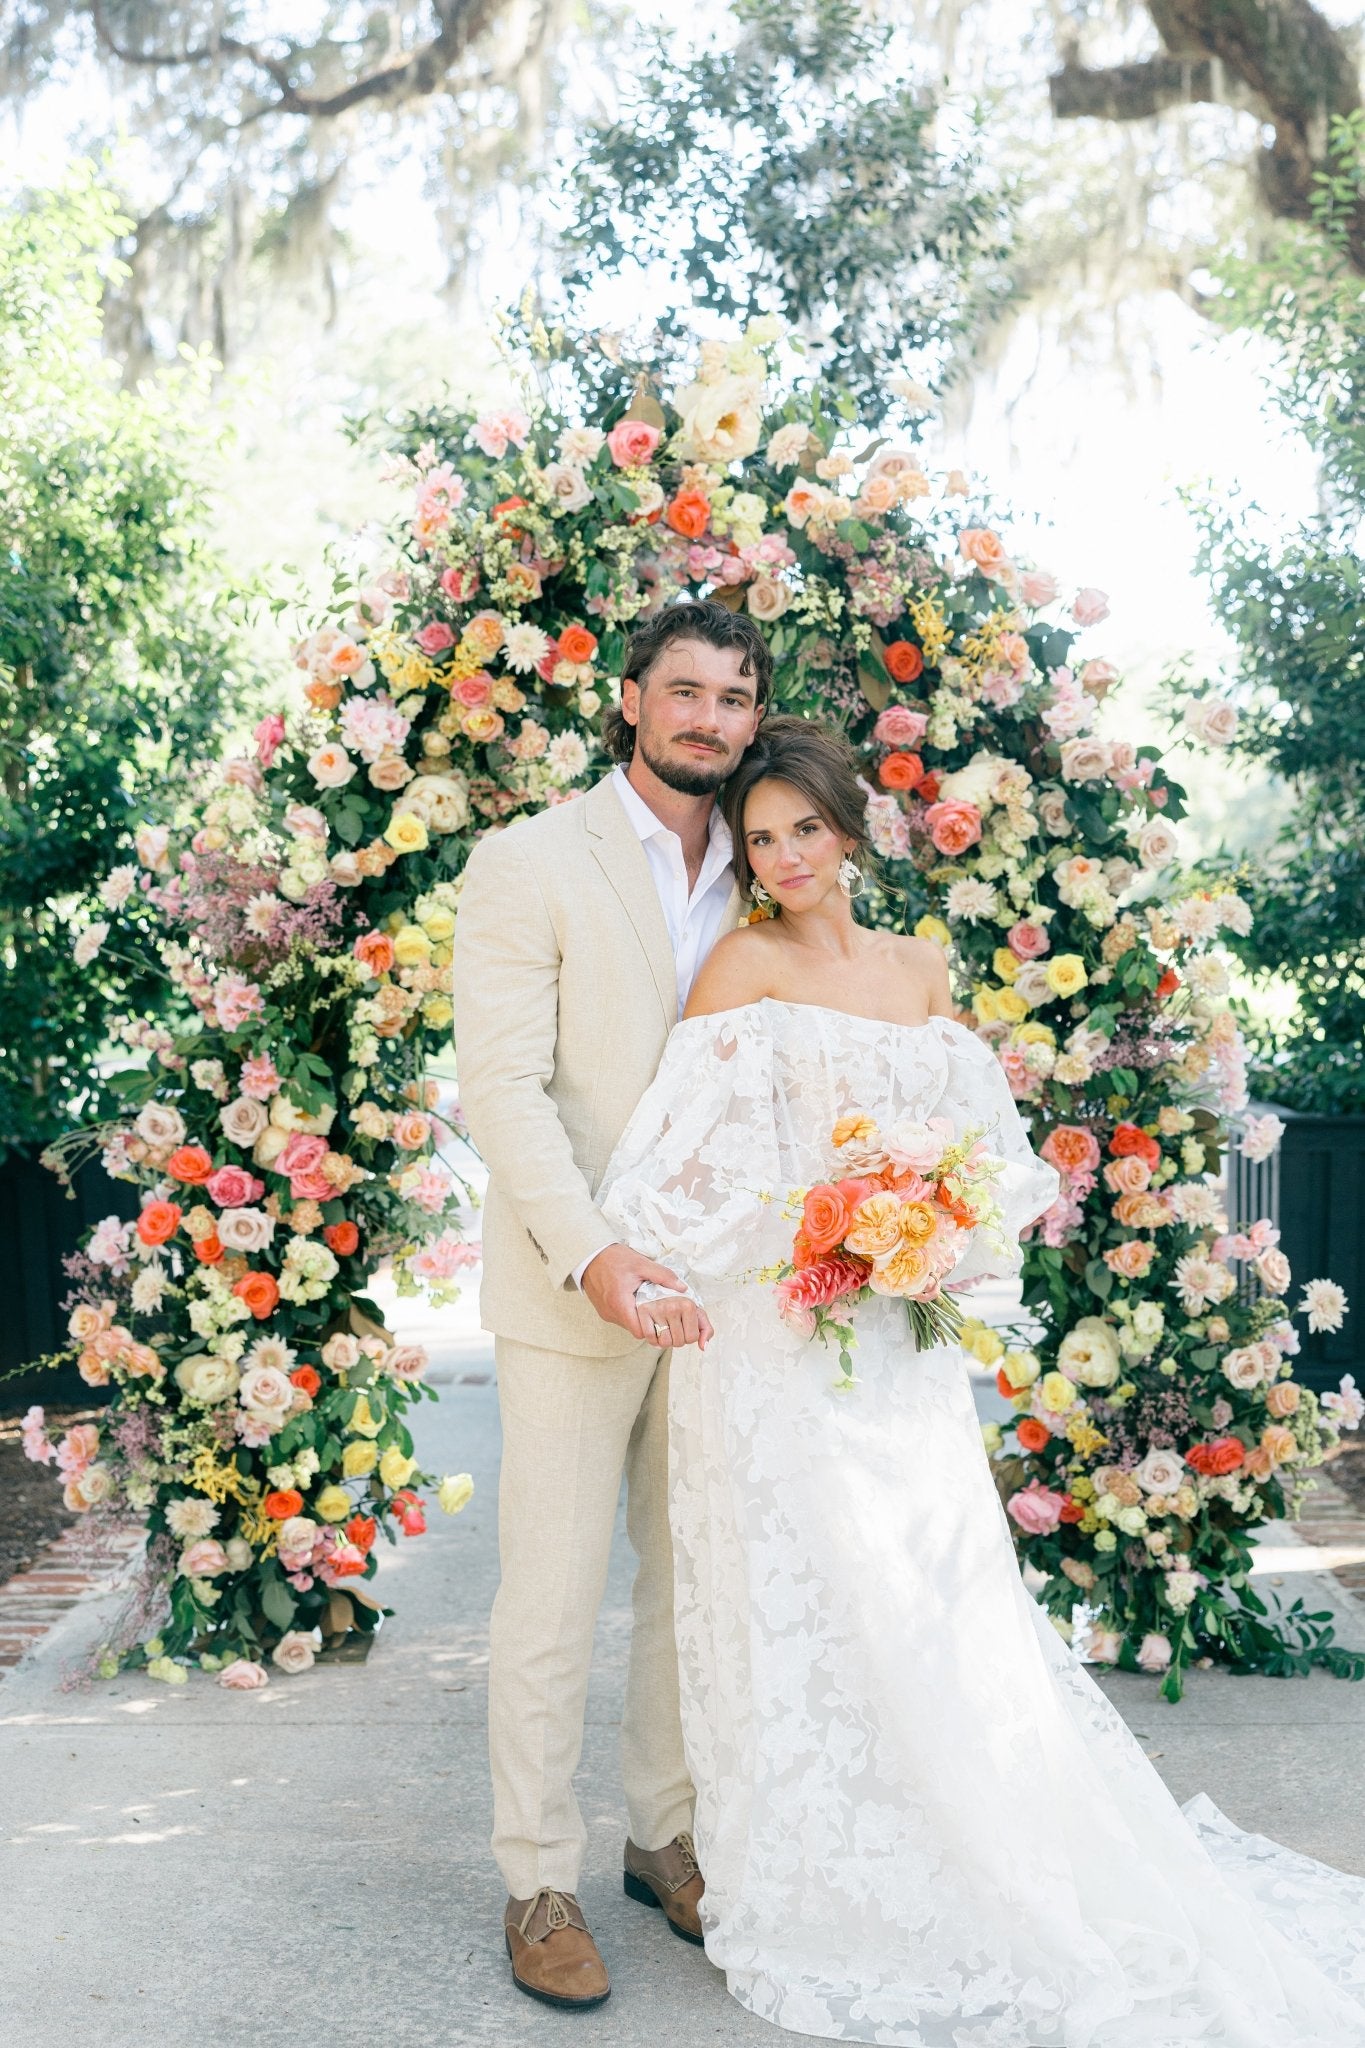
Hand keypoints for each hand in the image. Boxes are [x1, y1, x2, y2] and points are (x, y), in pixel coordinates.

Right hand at [581, 1244, 712, 1349]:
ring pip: (627, 1324)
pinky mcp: (602, 1310)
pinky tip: (634, 1299)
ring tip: (646, 1303)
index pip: (641, 1331)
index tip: (663, 1319)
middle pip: (635, 1329)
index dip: (654, 1328)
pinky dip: (629, 1312)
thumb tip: (681, 1288)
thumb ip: (663, 1276)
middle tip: (658, 1310)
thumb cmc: (612, 1258)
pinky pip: (620, 1318)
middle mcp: (611, 1313)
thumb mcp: (641, 1264)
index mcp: (620, 1304)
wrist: (589, 1254)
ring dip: (638, 1317)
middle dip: (648, 1323)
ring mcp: (605, 1313)